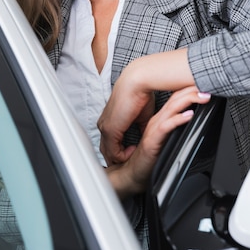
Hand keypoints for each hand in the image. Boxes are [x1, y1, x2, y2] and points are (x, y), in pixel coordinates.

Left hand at [98, 48, 194, 164]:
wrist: (136, 83)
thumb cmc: (140, 95)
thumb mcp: (141, 116)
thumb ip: (140, 128)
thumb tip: (145, 137)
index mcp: (110, 120)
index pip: (110, 142)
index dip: (119, 152)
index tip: (131, 156)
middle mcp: (104, 124)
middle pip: (106, 150)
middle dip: (117, 160)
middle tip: (129, 166)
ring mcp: (105, 128)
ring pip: (108, 152)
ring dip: (120, 160)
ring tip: (132, 162)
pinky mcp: (110, 130)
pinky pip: (113, 151)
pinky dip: (123, 157)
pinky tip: (133, 153)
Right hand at [105, 86, 210, 198]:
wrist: (133, 174)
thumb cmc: (150, 159)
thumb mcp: (166, 140)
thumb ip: (175, 129)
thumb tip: (191, 120)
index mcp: (160, 119)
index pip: (176, 99)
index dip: (188, 90)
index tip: (202, 83)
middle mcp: (156, 121)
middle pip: (175, 100)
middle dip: (190, 90)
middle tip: (207, 84)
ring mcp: (153, 129)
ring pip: (172, 109)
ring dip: (187, 101)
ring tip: (201, 95)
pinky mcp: (152, 140)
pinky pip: (166, 127)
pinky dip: (178, 119)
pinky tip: (188, 115)